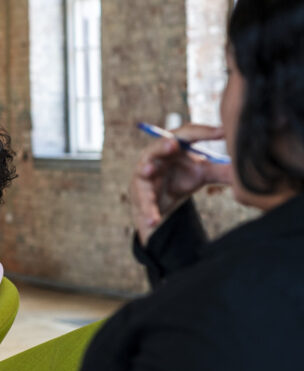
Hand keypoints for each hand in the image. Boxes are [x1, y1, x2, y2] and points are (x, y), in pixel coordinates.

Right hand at [129, 124, 232, 243]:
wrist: (159, 202)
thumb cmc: (179, 180)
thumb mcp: (202, 174)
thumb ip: (222, 170)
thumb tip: (247, 169)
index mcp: (175, 146)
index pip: (188, 134)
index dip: (204, 133)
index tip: (222, 133)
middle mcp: (156, 155)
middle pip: (159, 146)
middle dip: (164, 145)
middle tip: (173, 144)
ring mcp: (144, 173)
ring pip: (144, 169)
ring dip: (147, 169)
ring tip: (149, 171)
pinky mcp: (139, 193)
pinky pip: (144, 202)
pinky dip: (149, 211)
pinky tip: (154, 220)